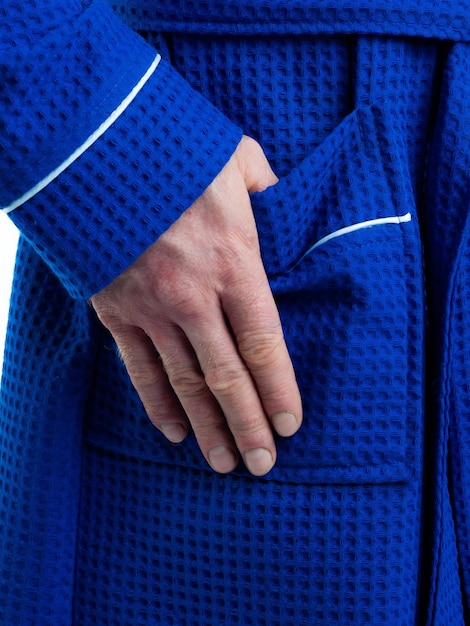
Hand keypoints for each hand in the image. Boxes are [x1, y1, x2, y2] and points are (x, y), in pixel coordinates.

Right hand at [91, 136, 301, 475]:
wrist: (94, 146)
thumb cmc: (173, 150)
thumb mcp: (236, 159)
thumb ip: (266, 187)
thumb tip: (281, 199)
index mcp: (234, 261)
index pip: (264, 343)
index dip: (278, 390)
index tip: (290, 426)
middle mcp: (195, 296)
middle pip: (227, 376)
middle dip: (248, 425)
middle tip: (262, 465)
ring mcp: (151, 308)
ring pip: (184, 383)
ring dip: (206, 427)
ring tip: (223, 464)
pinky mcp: (116, 310)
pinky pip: (139, 368)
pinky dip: (156, 403)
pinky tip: (173, 432)